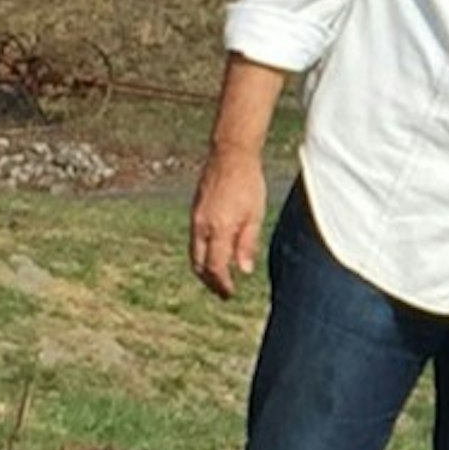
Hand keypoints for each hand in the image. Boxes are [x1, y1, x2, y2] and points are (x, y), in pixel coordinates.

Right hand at [188, 151, 266, 299]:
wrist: (230, 155)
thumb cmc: (248, 183)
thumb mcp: (254, 215)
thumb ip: (247, 243)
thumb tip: (243, 270)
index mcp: (219, 228)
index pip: (215, 267)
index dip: (222, 284)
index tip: (230, 293)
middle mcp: (202, 226)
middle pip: (199, 264)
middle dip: (209, 281)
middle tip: (222, 291)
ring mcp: (196, 218)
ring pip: (194, 253)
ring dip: (204, 269)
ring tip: (218, 278)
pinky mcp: (195, 211)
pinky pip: (195, 240)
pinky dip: (202, 253)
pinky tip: (215, 254)